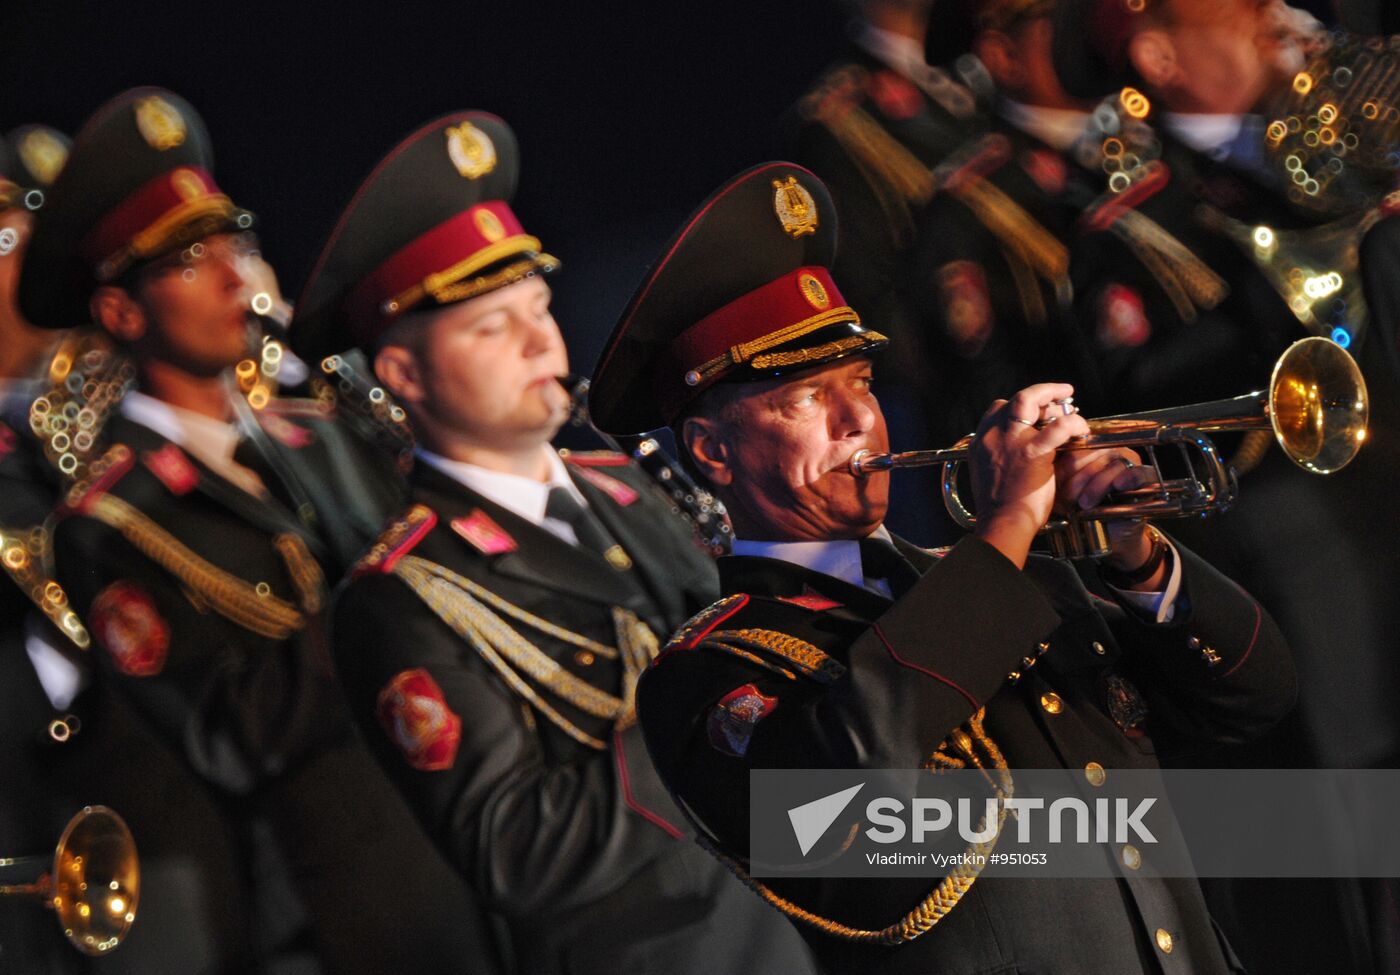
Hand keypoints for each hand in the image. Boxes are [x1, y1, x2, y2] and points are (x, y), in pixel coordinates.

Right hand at [970, 383, 1089, 567]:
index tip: (1035, 412)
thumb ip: (997, 457)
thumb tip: (1013, 452)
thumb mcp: (987, 475)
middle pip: (1014, 399)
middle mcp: (993, 436)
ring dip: (1052, 395)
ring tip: (1070, 399)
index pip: (997, 409)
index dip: (1018, 406)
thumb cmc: (1000, 508)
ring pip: (1030, 399)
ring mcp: (1011, 441)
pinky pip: (1058, 426)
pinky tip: (1081, 429)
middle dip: (1039, 394)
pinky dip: (1073, 423)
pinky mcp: (1032, 452)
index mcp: (981, 442)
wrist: (1002, 523)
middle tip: (1059, 396)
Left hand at [1054, 447, 1163, 580]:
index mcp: (1090, 452)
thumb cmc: (1085, 510)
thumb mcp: (1066, 493)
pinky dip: (1129, 477)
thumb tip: (1047, 465)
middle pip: (1096, 453)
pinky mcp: (1145, 477)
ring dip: (1099, 484)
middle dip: (1081, 476)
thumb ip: (1058, 477)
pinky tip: (1119, 486)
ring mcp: (1129, 463)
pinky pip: (1139, 472)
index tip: (1057, 481)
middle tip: (1069, 497)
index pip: (1080, 447)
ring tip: (1086, 503)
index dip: (1068, 464)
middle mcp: (1110, 453)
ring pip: (1114, 463)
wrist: (1109, 534)